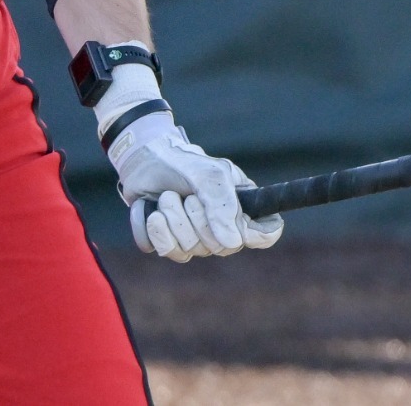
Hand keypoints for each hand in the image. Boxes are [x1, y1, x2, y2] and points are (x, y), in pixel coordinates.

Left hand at [107, 111, 283, 261]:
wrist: (143, 160)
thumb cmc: (181, 162)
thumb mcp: (207, 174)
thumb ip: (222, 205)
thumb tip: (234, 243)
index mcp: (241, 205)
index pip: (266, 232)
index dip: (257, 235)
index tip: (240, 227)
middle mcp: (222, 227)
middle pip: (222, 246)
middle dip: (198, 218)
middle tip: (187, 195)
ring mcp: (196, 238)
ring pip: (191, 249)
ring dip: (173, 219)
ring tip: (167, 197)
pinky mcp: (171, 243)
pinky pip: (167, 250)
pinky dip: (156, 230)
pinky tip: (153, 213)